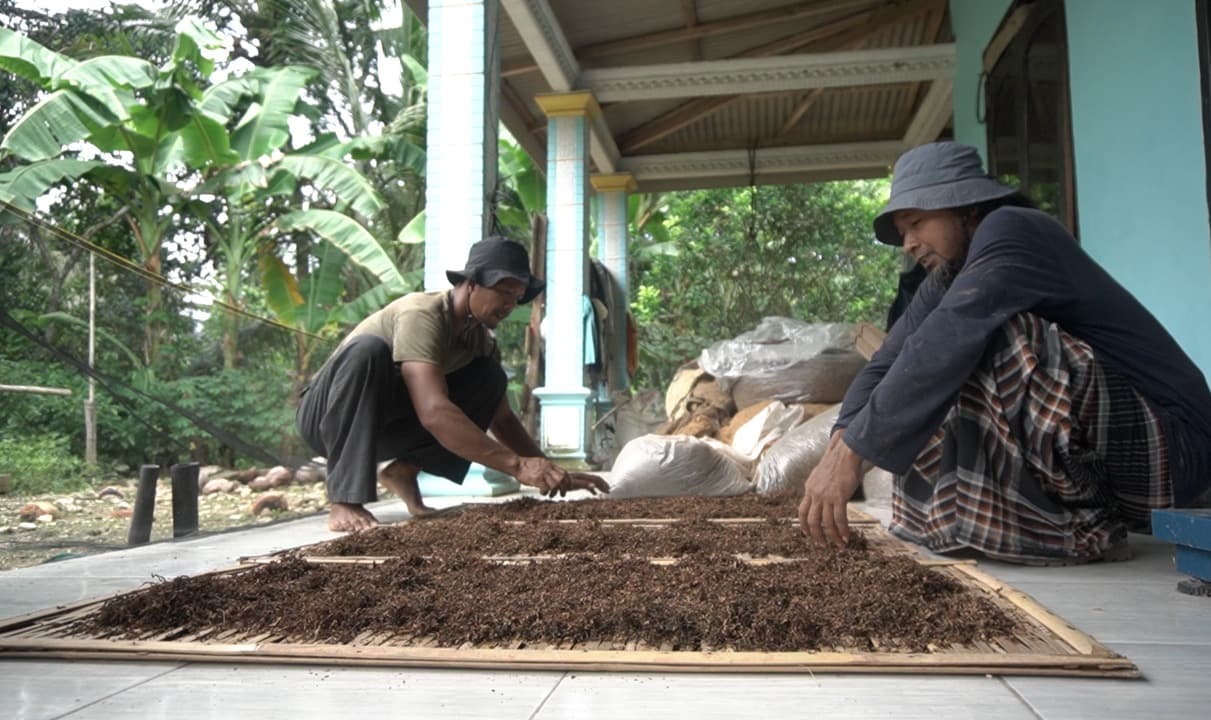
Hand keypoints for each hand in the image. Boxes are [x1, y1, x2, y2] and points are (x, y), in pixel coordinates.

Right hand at [515, 456, 565, 493]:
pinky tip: (542, 493)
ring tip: (551, 495)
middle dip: (564, 488)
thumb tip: (553, 475)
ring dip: (555, 492)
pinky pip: (546, 488)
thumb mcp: (540, 463)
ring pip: (556, 484)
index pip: (564, 472)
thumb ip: (548, 468)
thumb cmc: (526, 465)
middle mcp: (548, 468)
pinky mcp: (537, 479)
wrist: (517, 464)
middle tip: (562, 494)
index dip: (568, 481)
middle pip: (562, 479)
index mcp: (550, 464)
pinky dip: (545, 492)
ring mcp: (543, 474)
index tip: (568, 487)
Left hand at [549, 472, 609, 497]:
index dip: (603, 484)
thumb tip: (594, 486)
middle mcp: (581, 477)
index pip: (596, 479)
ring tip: (604, 492)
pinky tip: (594, 494)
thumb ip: (583, 484)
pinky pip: (586, 484)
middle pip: (595, 479)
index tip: (608, 490)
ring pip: (591, 481)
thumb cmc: (561, 481)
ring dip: (599, 487)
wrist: (549, 477)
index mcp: (583, 477)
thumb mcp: (572, 483)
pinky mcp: (574, 482)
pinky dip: (592, 489)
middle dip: (603, 485)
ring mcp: (578, 479)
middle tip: (609, 491)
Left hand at [797, 431, 864, 547]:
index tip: (807, 534)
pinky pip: (839, 519)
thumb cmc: (838, 461)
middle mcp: (815, 493)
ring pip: (826, 523)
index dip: (803, 524)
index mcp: (809, 488)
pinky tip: (846, 537)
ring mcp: (826, 496)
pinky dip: (843, 530)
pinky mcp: (839, 497)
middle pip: (811, 520)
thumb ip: (819, 486)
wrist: (845, 452)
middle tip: (822, 544)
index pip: (802, 511)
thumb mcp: (821, 474)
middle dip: (817, 535)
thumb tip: (822, 496)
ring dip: (832, 536)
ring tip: (838, 544)